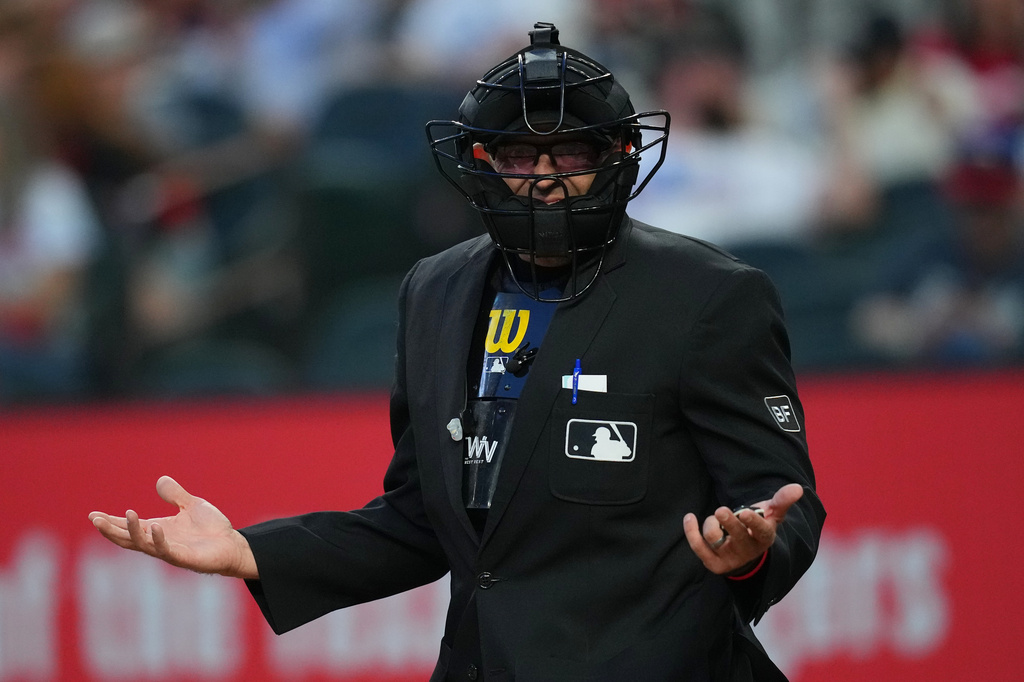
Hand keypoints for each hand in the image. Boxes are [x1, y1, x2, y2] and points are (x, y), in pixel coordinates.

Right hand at [88, 476, 257, 579]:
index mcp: (157, 530)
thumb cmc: (212, 529)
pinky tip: (153, 527)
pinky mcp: (182, 558)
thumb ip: (175, 495)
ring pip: (142, 544)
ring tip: (128, 514)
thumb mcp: (192, 506)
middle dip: (110, 530)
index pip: (128, 526)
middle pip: (127, 538)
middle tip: (95, 519)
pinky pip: (165, 550)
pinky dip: (157, 539)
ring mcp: (169, 551)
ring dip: (132, 531)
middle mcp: (158, 542)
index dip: (111, 522)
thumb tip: (160, 480)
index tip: (92, 515)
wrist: (232, 545)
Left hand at [683, 483, 803, 574]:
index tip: (745, 512)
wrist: (746, 553)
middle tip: (721, 510)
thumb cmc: (758, 526)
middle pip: (737, 537)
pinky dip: (691, 531)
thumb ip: (782, 500)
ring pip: (714, 538)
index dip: (753, 522)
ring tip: (718, 519)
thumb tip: (798, 488)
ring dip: (711, 522)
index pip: (761, 531)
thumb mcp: (772, 514)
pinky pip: (698, 547)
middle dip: (729, 523)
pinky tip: (689, 517)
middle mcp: (748, 551)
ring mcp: (730, 559)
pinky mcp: (714, 563)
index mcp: (765, 538)